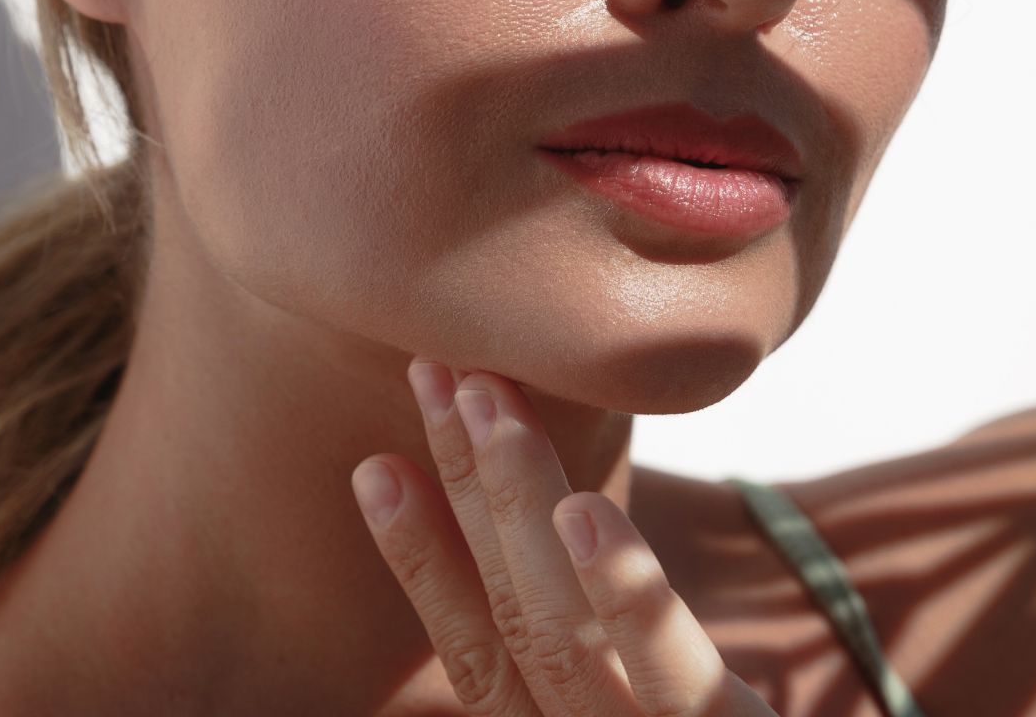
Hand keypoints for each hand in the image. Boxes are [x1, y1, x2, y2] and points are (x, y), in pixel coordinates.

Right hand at [351, 357, 782, 716]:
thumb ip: (609, 662)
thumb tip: (564, 546)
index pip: (473, 646)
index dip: (418, 558)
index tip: (372, 463)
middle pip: (507, 613)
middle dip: (467, 486)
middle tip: (433, 367)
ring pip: (557, 627)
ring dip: (517, 505)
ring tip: (487, 402)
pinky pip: (663, 668)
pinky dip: (618, 587)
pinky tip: (584, 512)